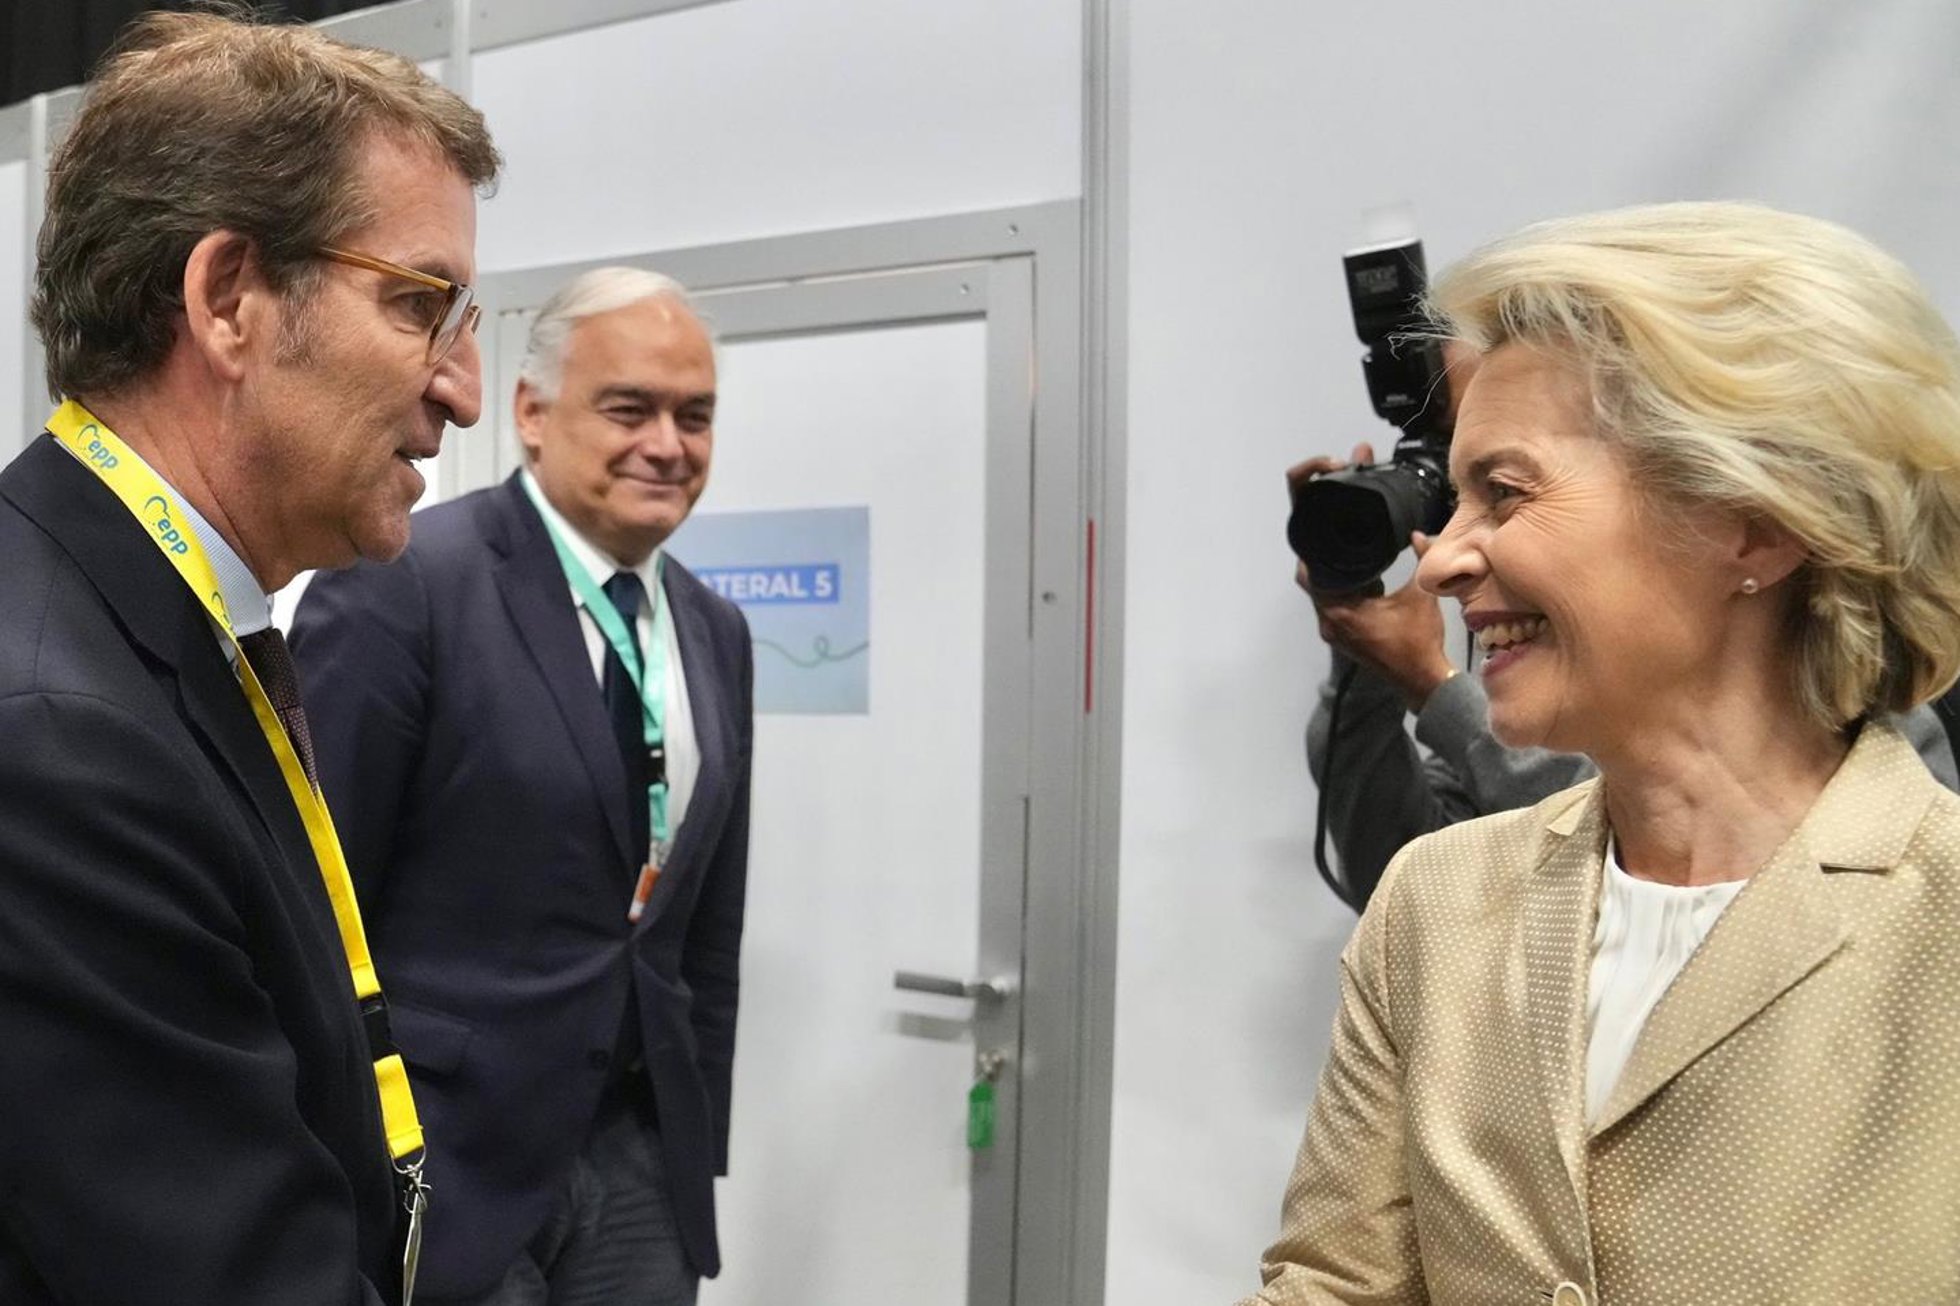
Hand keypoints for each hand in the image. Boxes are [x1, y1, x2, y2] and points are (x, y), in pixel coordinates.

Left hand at [1300, 522, 1457, 712]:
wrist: (1421, 677)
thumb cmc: (1420, 638)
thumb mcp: (1422, 594)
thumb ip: (1421, 558)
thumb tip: (1416, 534)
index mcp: (1342, 611)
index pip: (1310, 578)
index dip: (1310, 557)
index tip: (1317, 538)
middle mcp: (1330, 624)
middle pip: (1313, 587)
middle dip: (1324, 566)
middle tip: (1336, 543)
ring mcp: (1334, 635)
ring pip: (1323, 600)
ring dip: (1333, 583)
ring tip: (1351, 561)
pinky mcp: (1342, 640)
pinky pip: (1331, 611)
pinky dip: (1340, 597)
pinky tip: (1361, 585)